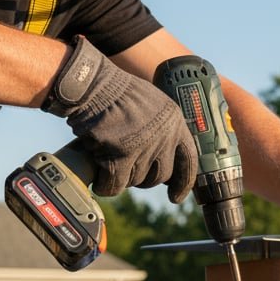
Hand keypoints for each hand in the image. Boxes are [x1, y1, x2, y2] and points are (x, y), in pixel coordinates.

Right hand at [43, 36, 195, 200]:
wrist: (90, 83)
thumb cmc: (116, 93)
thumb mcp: (152, 105)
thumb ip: (163, 130)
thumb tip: (165, 160)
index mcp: (175, 122)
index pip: (189, 160)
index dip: (183, 183)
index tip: (176, 197)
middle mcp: (164, 136)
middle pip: (160, 176)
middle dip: (144, 178)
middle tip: (126, 167)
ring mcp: (143, 147)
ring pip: (137, 181)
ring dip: (122, 176)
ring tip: (108, 158)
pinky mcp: (120, 155)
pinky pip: (115, 185)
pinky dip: (106, 185)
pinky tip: (100, 180)